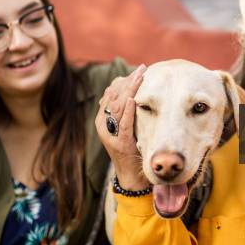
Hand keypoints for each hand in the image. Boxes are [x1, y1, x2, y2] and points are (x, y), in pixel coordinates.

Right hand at [96, 64, 149, 190]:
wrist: (130, 175)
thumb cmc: (130, 147)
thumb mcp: (124, 126)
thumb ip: (124, 110)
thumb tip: (129, 89)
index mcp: (102, 119)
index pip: (111, 93)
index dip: (124, 80)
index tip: (138, 70)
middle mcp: (103, 125)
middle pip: (114, 97)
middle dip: (128, 81)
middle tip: (142, 69)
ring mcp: (110, 134)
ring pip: (118, 106)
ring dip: (130, 90)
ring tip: (140, 77)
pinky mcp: (120, 143)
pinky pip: (123, 123)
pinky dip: (128, 110)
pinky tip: (133, 99)